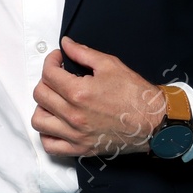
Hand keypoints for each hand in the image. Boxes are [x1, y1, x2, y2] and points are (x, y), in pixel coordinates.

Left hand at [31, 38, 166, 158]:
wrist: (154, 122)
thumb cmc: (136, 95)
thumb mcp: (111, 65)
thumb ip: (83, 53)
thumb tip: (66, 44)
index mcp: (79, 92)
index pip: (48, 74)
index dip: (51, 61)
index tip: (58, 60)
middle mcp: (74, 115)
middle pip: (40, 95)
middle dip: (46, 80)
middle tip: (57, 77)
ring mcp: (75, 134)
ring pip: (38, 120)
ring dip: (42, 107)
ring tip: (55, 101)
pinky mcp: (80, 148)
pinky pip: (50, 145)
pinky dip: (47, 134)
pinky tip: (56, 123)